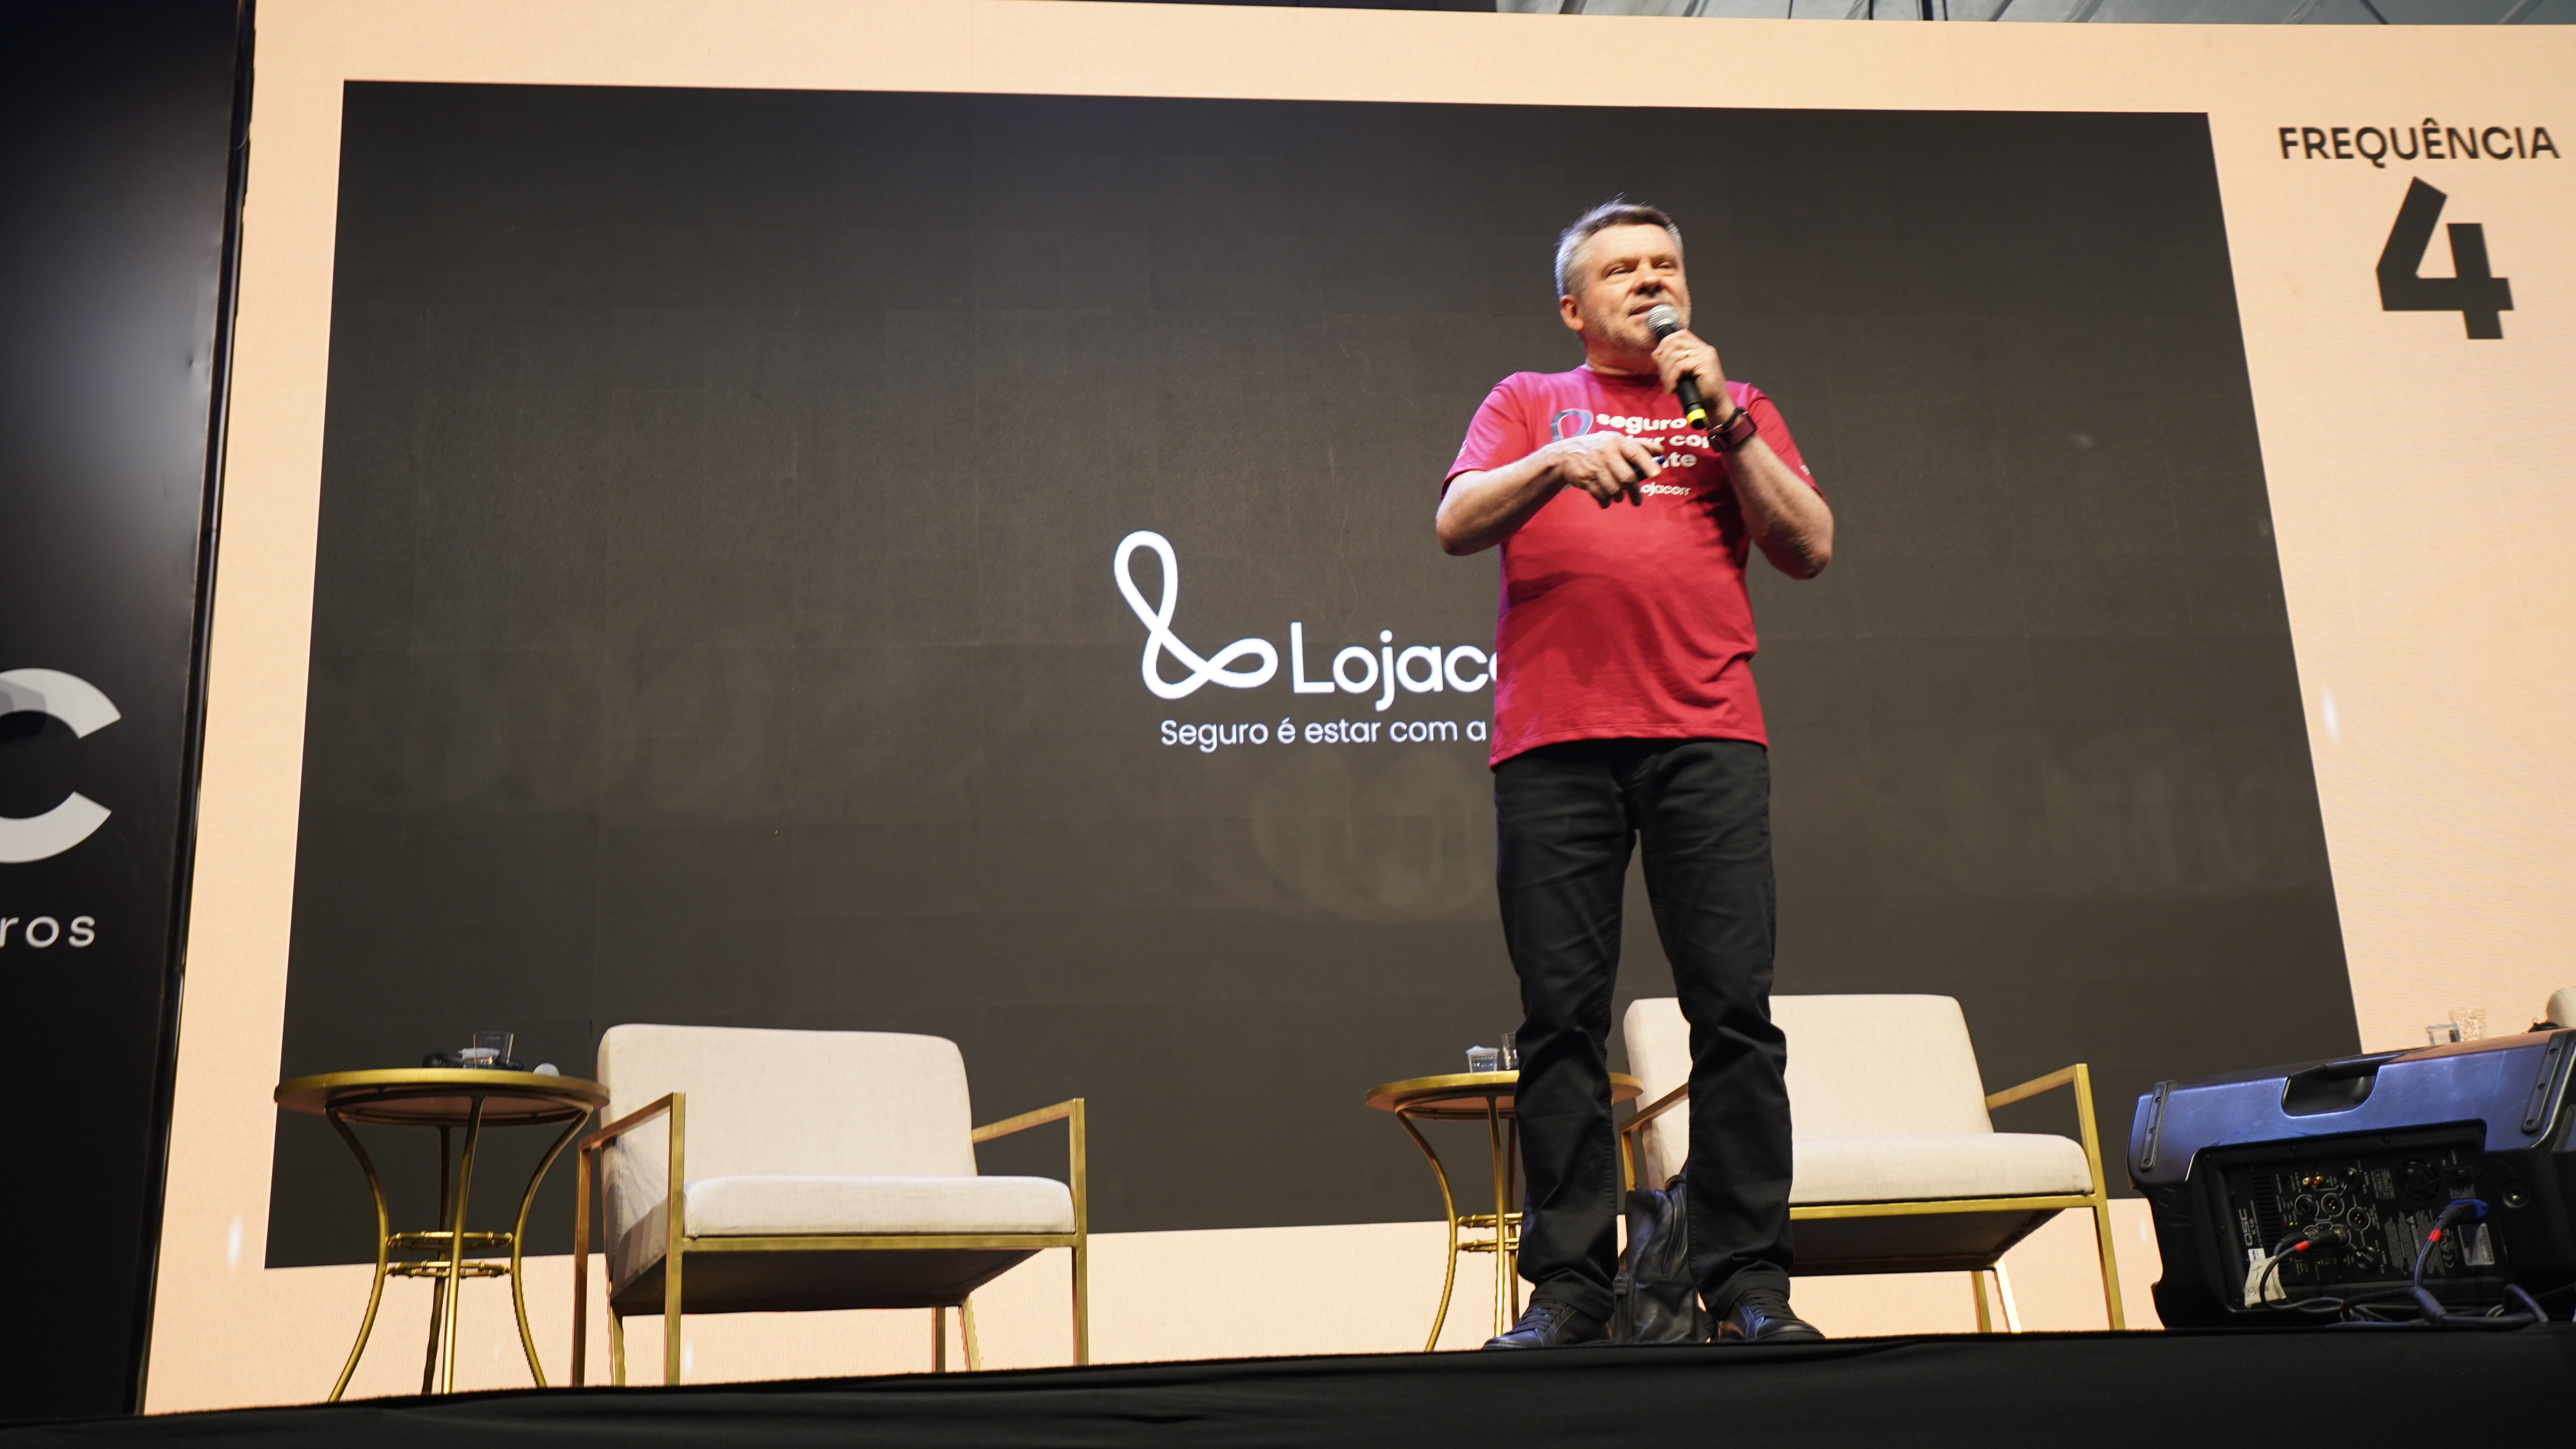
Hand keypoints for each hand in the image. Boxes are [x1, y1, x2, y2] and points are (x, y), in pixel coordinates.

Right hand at [1547, 431, 1664, 507]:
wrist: (1566, 455)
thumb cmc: (1600, 448)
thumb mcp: (1617, 441)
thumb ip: (1640, 445)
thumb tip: (1661, 452)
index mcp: (1617, 442)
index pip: (1635, 452)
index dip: (1647, 463)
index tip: (1656, 475)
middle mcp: (1605, 452)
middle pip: (1626, 477)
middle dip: (1635, 492)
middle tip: (1637, 501)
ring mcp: (1593, 466)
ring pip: (1614, 490)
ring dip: (1618, 496)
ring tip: (1617, 495)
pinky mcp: (1584, 478)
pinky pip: (1601, 496)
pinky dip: (1605, 501)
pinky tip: (1605, 498)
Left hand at [1652, 329, 1731, 421]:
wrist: (1715, 403)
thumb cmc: (1699, 390)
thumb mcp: (1682, 373)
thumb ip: (1672, 362)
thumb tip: (1655, 354)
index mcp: (1699, 347)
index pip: (1680, 334)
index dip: (1665, 342)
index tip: (1658, 358)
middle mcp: (1703, 348)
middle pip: (1674, 343)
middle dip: (1663, 360)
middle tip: (1663, 377)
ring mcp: (1705, 354)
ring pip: (1675, 356)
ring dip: (1666, 372)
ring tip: (1668, 386)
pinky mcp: (1704, 363)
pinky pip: (1679, 367)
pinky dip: (1672, 379)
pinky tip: (1672, 389)